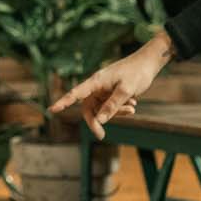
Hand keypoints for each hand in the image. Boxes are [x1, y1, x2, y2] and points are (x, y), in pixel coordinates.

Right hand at [48, 40, 166, 139]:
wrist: (148, 64)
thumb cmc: (136, 72)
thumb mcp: (126, 90)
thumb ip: (112, 106)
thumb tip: (100, 121)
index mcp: (96, 81)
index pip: (76, 94)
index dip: (64, 102)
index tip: (52, 110)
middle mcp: (97, 86)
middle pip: (89, 108)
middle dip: (96, 121)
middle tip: (101, 136)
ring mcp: (104, 91)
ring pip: (102, 110)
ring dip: (116, 113)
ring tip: (132, 108)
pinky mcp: (111, 94)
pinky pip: (111, 107)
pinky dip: (120, 109)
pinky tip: (133, 103)